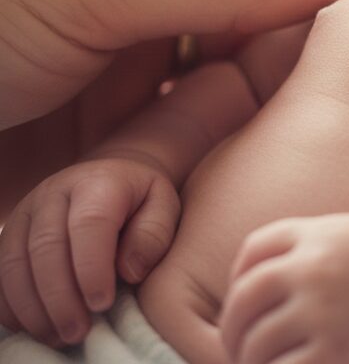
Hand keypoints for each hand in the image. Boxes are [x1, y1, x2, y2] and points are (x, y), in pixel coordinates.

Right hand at [0, 157, 178, 346]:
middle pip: (46, 247)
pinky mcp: (10, 234)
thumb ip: (153, 234)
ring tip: (59, 337)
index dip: (92, 267)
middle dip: (60, 297)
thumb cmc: (140, 201)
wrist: (110, 180)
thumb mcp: (163, 207)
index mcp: (98, 182)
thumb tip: (129, 272)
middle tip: (79, 332)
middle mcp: (55, 192)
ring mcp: (27, 212)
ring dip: (34, 308)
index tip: (102, 303)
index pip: (90, 223)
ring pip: (15, 263)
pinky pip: (0, 274)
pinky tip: (35, 328)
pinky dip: (13, 307)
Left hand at [219, 214, 348, 363]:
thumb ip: (318, 244)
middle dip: (233, 327)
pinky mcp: (333, 352)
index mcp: (321, 234)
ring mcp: (321, 310)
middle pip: (244, 296)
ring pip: (255, 343)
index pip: (253, 249)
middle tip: (239, 347)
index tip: (244, 300)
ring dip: (251, 360)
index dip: (239, 277)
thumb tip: (272, 271)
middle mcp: (314, 267)